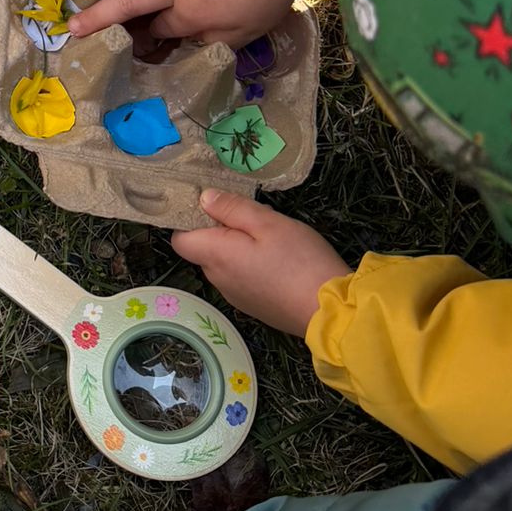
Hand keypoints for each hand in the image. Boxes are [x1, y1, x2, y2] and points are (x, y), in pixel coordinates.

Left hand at [173, 191, 348, 334]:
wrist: (330, 312)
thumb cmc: (300, 261)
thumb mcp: (268, 222)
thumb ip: (232, 208)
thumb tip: (203, 198)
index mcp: (216, 256)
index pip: (180, 239)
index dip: (189, 221)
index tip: (212, 206)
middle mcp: (218, 280)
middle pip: (204, 250)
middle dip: (220, 230)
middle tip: (254, 217)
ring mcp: (236, 296)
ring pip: (224, 264)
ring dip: (238, 247)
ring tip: (272, 238)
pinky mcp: (253, 306)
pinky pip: (241, 278)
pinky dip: (251, 265)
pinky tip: (279, 260)